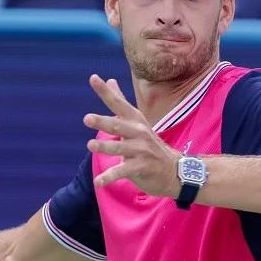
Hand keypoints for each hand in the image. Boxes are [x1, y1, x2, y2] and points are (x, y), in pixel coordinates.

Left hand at [83, 75, 181, 195]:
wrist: (174, 170)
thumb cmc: (149, 144)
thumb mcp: (137, 121)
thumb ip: (121, 102)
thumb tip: (110, 80)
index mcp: (134, 120)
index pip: (118, 103)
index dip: (106, 91)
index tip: (93, 78)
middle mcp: (138, 132)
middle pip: (118, 125)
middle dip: (103, 122)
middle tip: (87, 118)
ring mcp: (141, 150)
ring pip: (120, 148)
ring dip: (105, 147)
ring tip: (91, 146)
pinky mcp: (141, 168)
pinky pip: (122, 172)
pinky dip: (109, 177)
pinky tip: (98, 182)